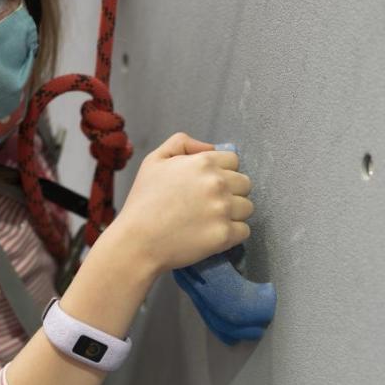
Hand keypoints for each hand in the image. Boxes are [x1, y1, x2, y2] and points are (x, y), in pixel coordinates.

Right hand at [111, 132, 252, 275]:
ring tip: (211, 220)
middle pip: (245, 183)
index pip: (233, 160)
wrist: (137, 241)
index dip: (222, 171)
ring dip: (234, 213)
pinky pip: (244, 231)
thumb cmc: (142, 201)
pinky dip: (232, 234)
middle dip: (231, 191)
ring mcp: (223, 210)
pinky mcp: (224, 235)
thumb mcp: (154, 160)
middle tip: (210, 203)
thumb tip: (210, 147)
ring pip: (247, 207)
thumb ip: (181, 143)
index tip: (208, 184)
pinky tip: (213, 233)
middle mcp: (217, 183)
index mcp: (203, 162)